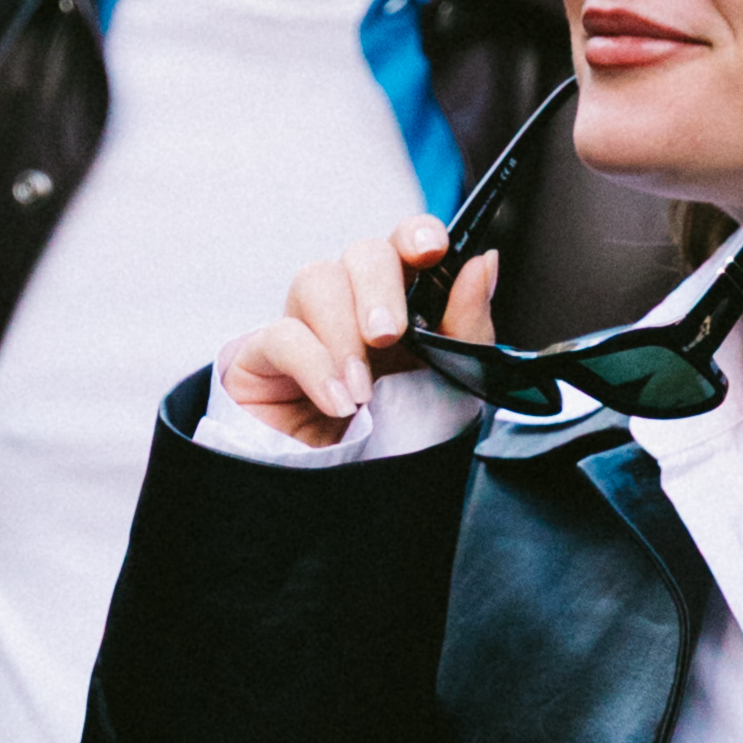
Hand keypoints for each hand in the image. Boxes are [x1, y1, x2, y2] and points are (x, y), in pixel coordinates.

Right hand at [218, 221, 490, 455]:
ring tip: (362, 391)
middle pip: (361, 254)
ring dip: (345, 331)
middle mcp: (350, 305)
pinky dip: (314, 366)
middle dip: (380, 288)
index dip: (415, 236)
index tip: (432, 251)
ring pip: (315, 279)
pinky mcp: (258, 356)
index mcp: (400, 303)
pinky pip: (281, 335)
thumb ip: (468, 327)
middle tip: (390, 336)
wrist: (341, 506)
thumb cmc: (393, 443)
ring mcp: (302, 325)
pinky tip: (337, 403)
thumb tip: (483, 261)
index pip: (404, 245)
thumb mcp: (450, 388)